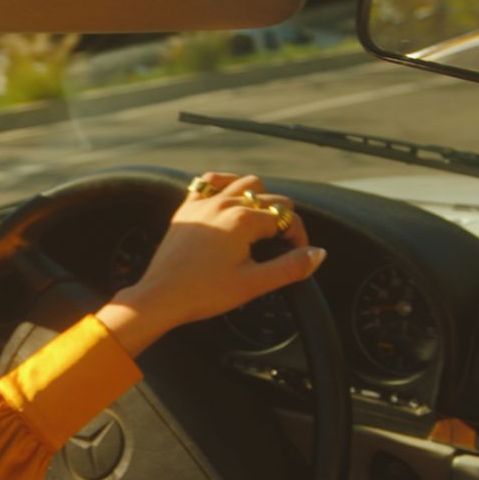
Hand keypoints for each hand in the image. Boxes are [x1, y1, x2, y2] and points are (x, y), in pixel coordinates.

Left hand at [96, 172, 325, 356]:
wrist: (160, 297)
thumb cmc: (203, 293)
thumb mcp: (254, 284)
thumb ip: (290, 267)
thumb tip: (318, 254)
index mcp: (243, 220)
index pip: (286, 217)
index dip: (298, 237)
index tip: (297, 255)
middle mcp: (224, 203)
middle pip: (270, 197)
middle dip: (282, 218)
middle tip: (280, 245)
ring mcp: (203, 202)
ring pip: (243, 182)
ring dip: (258, 197)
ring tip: (260, 224)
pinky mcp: (186, 208)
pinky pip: (210, 181)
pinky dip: (226, 185)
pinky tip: (230, 201)